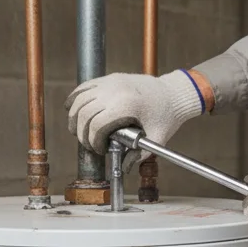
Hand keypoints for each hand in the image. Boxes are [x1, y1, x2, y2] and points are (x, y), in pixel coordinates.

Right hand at [64, 69, 205, 155]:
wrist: (174, 93)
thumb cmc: (167, 115)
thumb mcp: (157, 139)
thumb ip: (139, 155)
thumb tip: (124, 168)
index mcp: (127, 106)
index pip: (97, 126)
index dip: (93, 142)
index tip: (99, 150)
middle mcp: (115, 91)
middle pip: (84, 113)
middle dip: (82, 133)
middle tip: (88, 144)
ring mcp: (110, 82)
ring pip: (79, 100)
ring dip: (74, 117)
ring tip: (79, 130)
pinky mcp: (109, 78)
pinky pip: (84, 87)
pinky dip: (75, 99)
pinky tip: (72, 110)